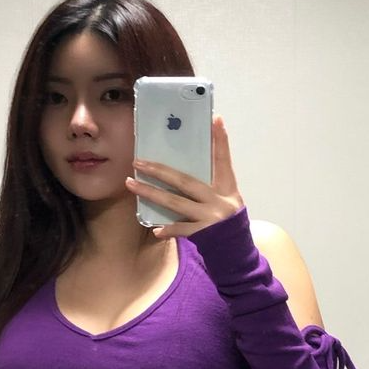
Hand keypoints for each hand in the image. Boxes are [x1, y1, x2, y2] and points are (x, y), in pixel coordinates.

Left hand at [124, 115, 244, 238]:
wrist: (237, 249)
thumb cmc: (227, 218)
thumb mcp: (227, 197)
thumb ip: (213, 180)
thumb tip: (192, 159)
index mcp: (227, 187)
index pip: (223, 160)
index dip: (220, 140)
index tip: (215, 120)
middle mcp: (219, 200)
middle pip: (185, 181)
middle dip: (160, 171)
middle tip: (138, 162)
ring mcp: (210, 218)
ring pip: (175, 203)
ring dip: (151, 193)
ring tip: (131, 184)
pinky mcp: (203, 234)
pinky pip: (180, 229)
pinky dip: (168, 230)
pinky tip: (155, 229)